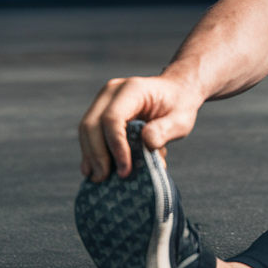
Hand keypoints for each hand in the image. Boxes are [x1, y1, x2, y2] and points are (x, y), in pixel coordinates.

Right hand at [78, 75, 202, 181]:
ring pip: (86, 130)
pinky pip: (90, 133)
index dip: (115, 145)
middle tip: (103, 178)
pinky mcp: (100, 111)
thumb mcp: (181, 119)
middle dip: (97, 154)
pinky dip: (92, 152)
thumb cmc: (179, 105)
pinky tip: (94, 169)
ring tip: (98, 178)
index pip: (112, 118)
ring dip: (91, 156)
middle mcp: (112, 92)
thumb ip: (166, 130)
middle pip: (92, 124)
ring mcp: (103, 100)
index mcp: (132, 89)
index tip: (125, 168)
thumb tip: (147, 142)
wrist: (176, 92)